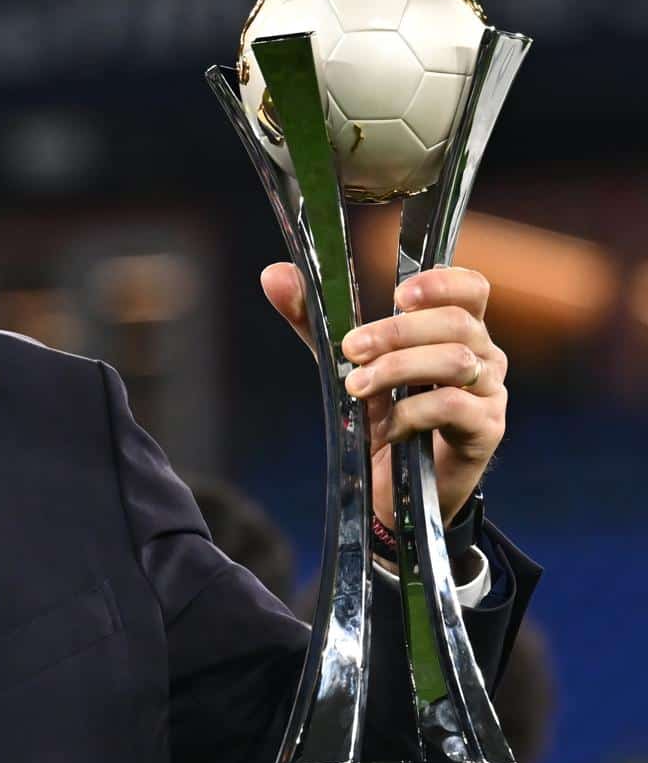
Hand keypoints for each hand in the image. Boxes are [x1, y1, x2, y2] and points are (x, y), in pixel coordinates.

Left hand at [261, 262, 505, 528]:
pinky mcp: (485, 430)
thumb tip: (273, 275)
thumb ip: (315, 320)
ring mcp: (490, 393)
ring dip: (398, 369)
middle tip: (351, 349)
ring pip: (455, 362)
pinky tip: (381, 428)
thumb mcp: (346, 363)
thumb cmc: (381, 414)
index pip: (471, 289)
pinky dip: (409, 413)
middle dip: (397, 332)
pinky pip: (452, 407)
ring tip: (356, 388)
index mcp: (456, 329)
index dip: (442, 283)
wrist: (395, 487)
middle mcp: (483, 355)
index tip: (397, 295)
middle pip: (456, 323)